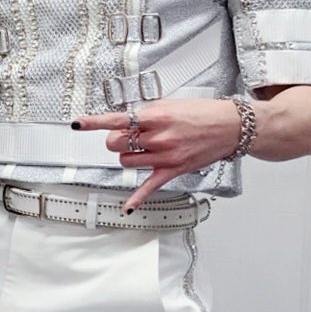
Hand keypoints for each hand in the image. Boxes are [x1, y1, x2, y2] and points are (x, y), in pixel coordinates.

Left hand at [73, 97, 243, 209]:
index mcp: (155, 116)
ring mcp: (165, 156)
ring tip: (140, 150)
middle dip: (115, 140)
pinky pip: (149, 187)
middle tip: (124, 137)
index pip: (117, 120)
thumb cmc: (203, 112)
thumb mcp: (169, 104)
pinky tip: (127, 207)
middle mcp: (158, 137)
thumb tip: (125, 120)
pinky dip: (137, 198)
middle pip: (116, 144)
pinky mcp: (173, 170)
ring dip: (127, 157)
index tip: (79, 124)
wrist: (231, 126)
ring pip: (126, 162)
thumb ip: (145, 113)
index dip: (94, 122)